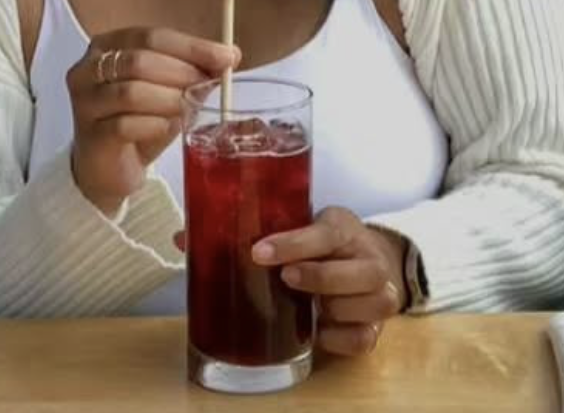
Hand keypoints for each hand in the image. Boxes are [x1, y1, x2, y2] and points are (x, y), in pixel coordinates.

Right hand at [67, 28, 238, 214]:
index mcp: (107, 46)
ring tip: (190, 108)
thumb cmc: (139, 122)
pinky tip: (170, 128)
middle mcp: (88, 69)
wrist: (109, 169)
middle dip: (182, 72)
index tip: (227, 56)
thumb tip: (229, 56)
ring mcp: (85, 103)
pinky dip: (155, 125)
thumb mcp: (168, 90)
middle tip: (209, 84)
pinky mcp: (90, 136)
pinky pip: (125, 125)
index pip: (152, 35)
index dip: (192, 46)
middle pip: (139, 60)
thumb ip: (192, 71)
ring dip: (170, 99)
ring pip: (131, 92)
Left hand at [174, 207, 408, 355]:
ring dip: (333, 307)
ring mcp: (380, 292)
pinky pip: (364, 339)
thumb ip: (250, 229)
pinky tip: (318, 331)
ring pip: (370, 304)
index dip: (294, 243)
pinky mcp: (377, 325)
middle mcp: (369, 257)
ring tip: (305, 304)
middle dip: (319, 276)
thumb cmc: (321, 241)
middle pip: (358, 271)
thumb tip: (183, 237)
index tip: (258, 252)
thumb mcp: (297, 223)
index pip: (326, 232)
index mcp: (343, 226)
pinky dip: (340, 339)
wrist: (369, 255)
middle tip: (284, 279)